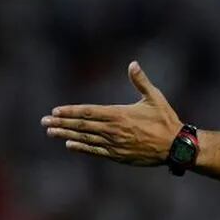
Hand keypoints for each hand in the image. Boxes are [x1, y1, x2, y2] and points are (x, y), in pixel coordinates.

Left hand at [41, 62, 182, 165]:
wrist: (175, 146)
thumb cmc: (166, 120)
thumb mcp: (155, 98)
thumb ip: (141, 81)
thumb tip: (133, 64)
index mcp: (119, 114)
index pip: (88, 112)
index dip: (71, 112)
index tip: (55, 111)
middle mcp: (113, 130)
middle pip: (82, 126)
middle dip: (61, 123)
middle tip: (44, 122)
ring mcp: (115, 144)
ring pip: (85, 138)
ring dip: (66, 134)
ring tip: (50, 132)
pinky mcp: (119, 156)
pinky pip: (96, 151)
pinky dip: (82, 148)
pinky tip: (69, 144)